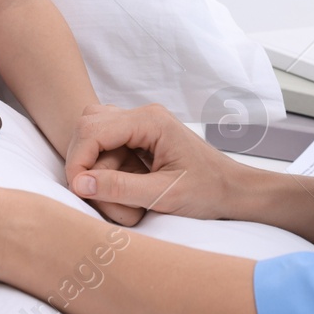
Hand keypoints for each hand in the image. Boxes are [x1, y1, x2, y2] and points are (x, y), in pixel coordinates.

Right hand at [65, 103, 246, 221]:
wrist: (235, 190)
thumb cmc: (208, 191)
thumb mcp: (164, 195)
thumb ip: (120, 188)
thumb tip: (78, 183)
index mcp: (150, 121)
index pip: (92, 130)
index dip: (78, 160)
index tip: (79, 190)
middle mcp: (143, 115)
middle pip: (88, 127)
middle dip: (85, 163)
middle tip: (96, 196)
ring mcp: (141, 125)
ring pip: (95, 137)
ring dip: (97, 168)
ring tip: (118, 197)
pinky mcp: (140, 138)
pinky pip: (108, 147)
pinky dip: (108, 170)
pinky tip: (126, 190)